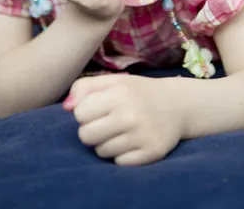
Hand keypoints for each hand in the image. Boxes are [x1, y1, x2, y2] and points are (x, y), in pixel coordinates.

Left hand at [64, 74, 182, 165]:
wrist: (177, 105)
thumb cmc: (137, 92)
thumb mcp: (113, 81)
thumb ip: (84, 87)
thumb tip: (66, 107)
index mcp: (120, 93)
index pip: (80, 114)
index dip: (85, 112)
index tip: (97, 109)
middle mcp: (131, 115)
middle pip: (86, 136)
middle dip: (91, 131)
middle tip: (105, 123)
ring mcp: (142, 136)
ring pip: (101, 152)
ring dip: (106, 143)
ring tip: (120, 131)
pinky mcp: (151, 154)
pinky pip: (119, 163)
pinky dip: (121, 155)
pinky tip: (131, 142)